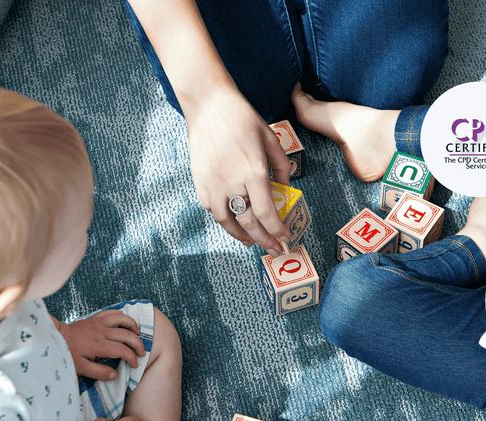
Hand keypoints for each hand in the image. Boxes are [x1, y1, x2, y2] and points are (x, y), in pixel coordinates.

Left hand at [60, 310, 145, 380]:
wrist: (55, 338)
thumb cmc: (67, 354)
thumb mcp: (80, 368)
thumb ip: (98, 372)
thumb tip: (115, 375)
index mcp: (99, 346)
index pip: (122, 351)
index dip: (132, 358)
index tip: (135, 364)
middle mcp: (101, 332)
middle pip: (127, 335)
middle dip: (138, 344)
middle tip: (141, 353)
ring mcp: (99, 323)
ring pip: (122, 319)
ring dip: (133, 326)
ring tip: (137, 334)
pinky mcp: (95, 318)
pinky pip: (112, 312)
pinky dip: (122, 315)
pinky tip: (125, 322)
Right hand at [185, 87, 291, 255]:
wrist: (209, 104)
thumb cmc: (243, 119)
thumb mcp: (271, 140)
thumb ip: (282, 168)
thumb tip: (285, 191)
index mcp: (253, 171)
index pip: (267, 213)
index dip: (277, 230)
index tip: (285, 238)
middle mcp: (232, 182)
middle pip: (249, 223)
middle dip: (265, 240)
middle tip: (274, 249)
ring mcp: (213, 183)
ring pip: (227, 222)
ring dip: (242, 236)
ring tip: (253, 241)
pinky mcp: (200, 181)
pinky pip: (212, 209)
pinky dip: (224, 220)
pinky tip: (234, 222)